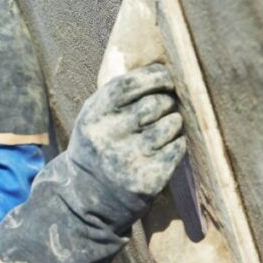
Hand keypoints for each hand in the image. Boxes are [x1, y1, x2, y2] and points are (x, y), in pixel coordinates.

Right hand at [0, 63, 184, 262]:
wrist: (84, 203)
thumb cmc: (95, 151)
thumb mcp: (91, 120)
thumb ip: (113, 93)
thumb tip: (140, 59)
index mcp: (93, 116)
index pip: (130, 84)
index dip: (154, 76)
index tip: (167, 77)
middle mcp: (108, 137)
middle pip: (155, 103)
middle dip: (167, 101)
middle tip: (167, 105)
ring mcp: (128, 160)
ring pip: (170, 125)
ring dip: (175, 122)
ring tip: (167, 126)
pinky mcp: (147, 180)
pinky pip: (177, 149)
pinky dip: (178, 144)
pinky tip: (167, 146)